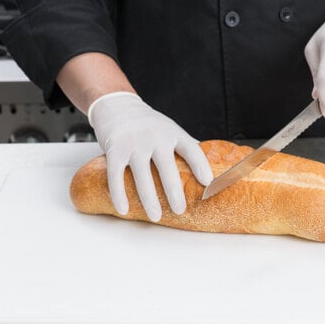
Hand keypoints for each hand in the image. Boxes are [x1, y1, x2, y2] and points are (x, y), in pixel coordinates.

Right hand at [87, 92, 212, 221]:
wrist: (118, 106)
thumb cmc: (149, 125)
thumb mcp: (170, 130)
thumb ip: (186, 149)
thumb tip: (209, 171)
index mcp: (173, 134)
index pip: (191, 149)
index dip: (201, 165)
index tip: (208, 183)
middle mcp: (155, 137)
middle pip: (166, 166)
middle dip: (173, 190)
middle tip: (180, 209)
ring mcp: (134, 143)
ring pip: (142, 174)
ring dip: (148, 198)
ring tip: (156, 216)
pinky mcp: (115, 149)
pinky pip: (116, 174)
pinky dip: (119, 194)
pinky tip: (124, 209)